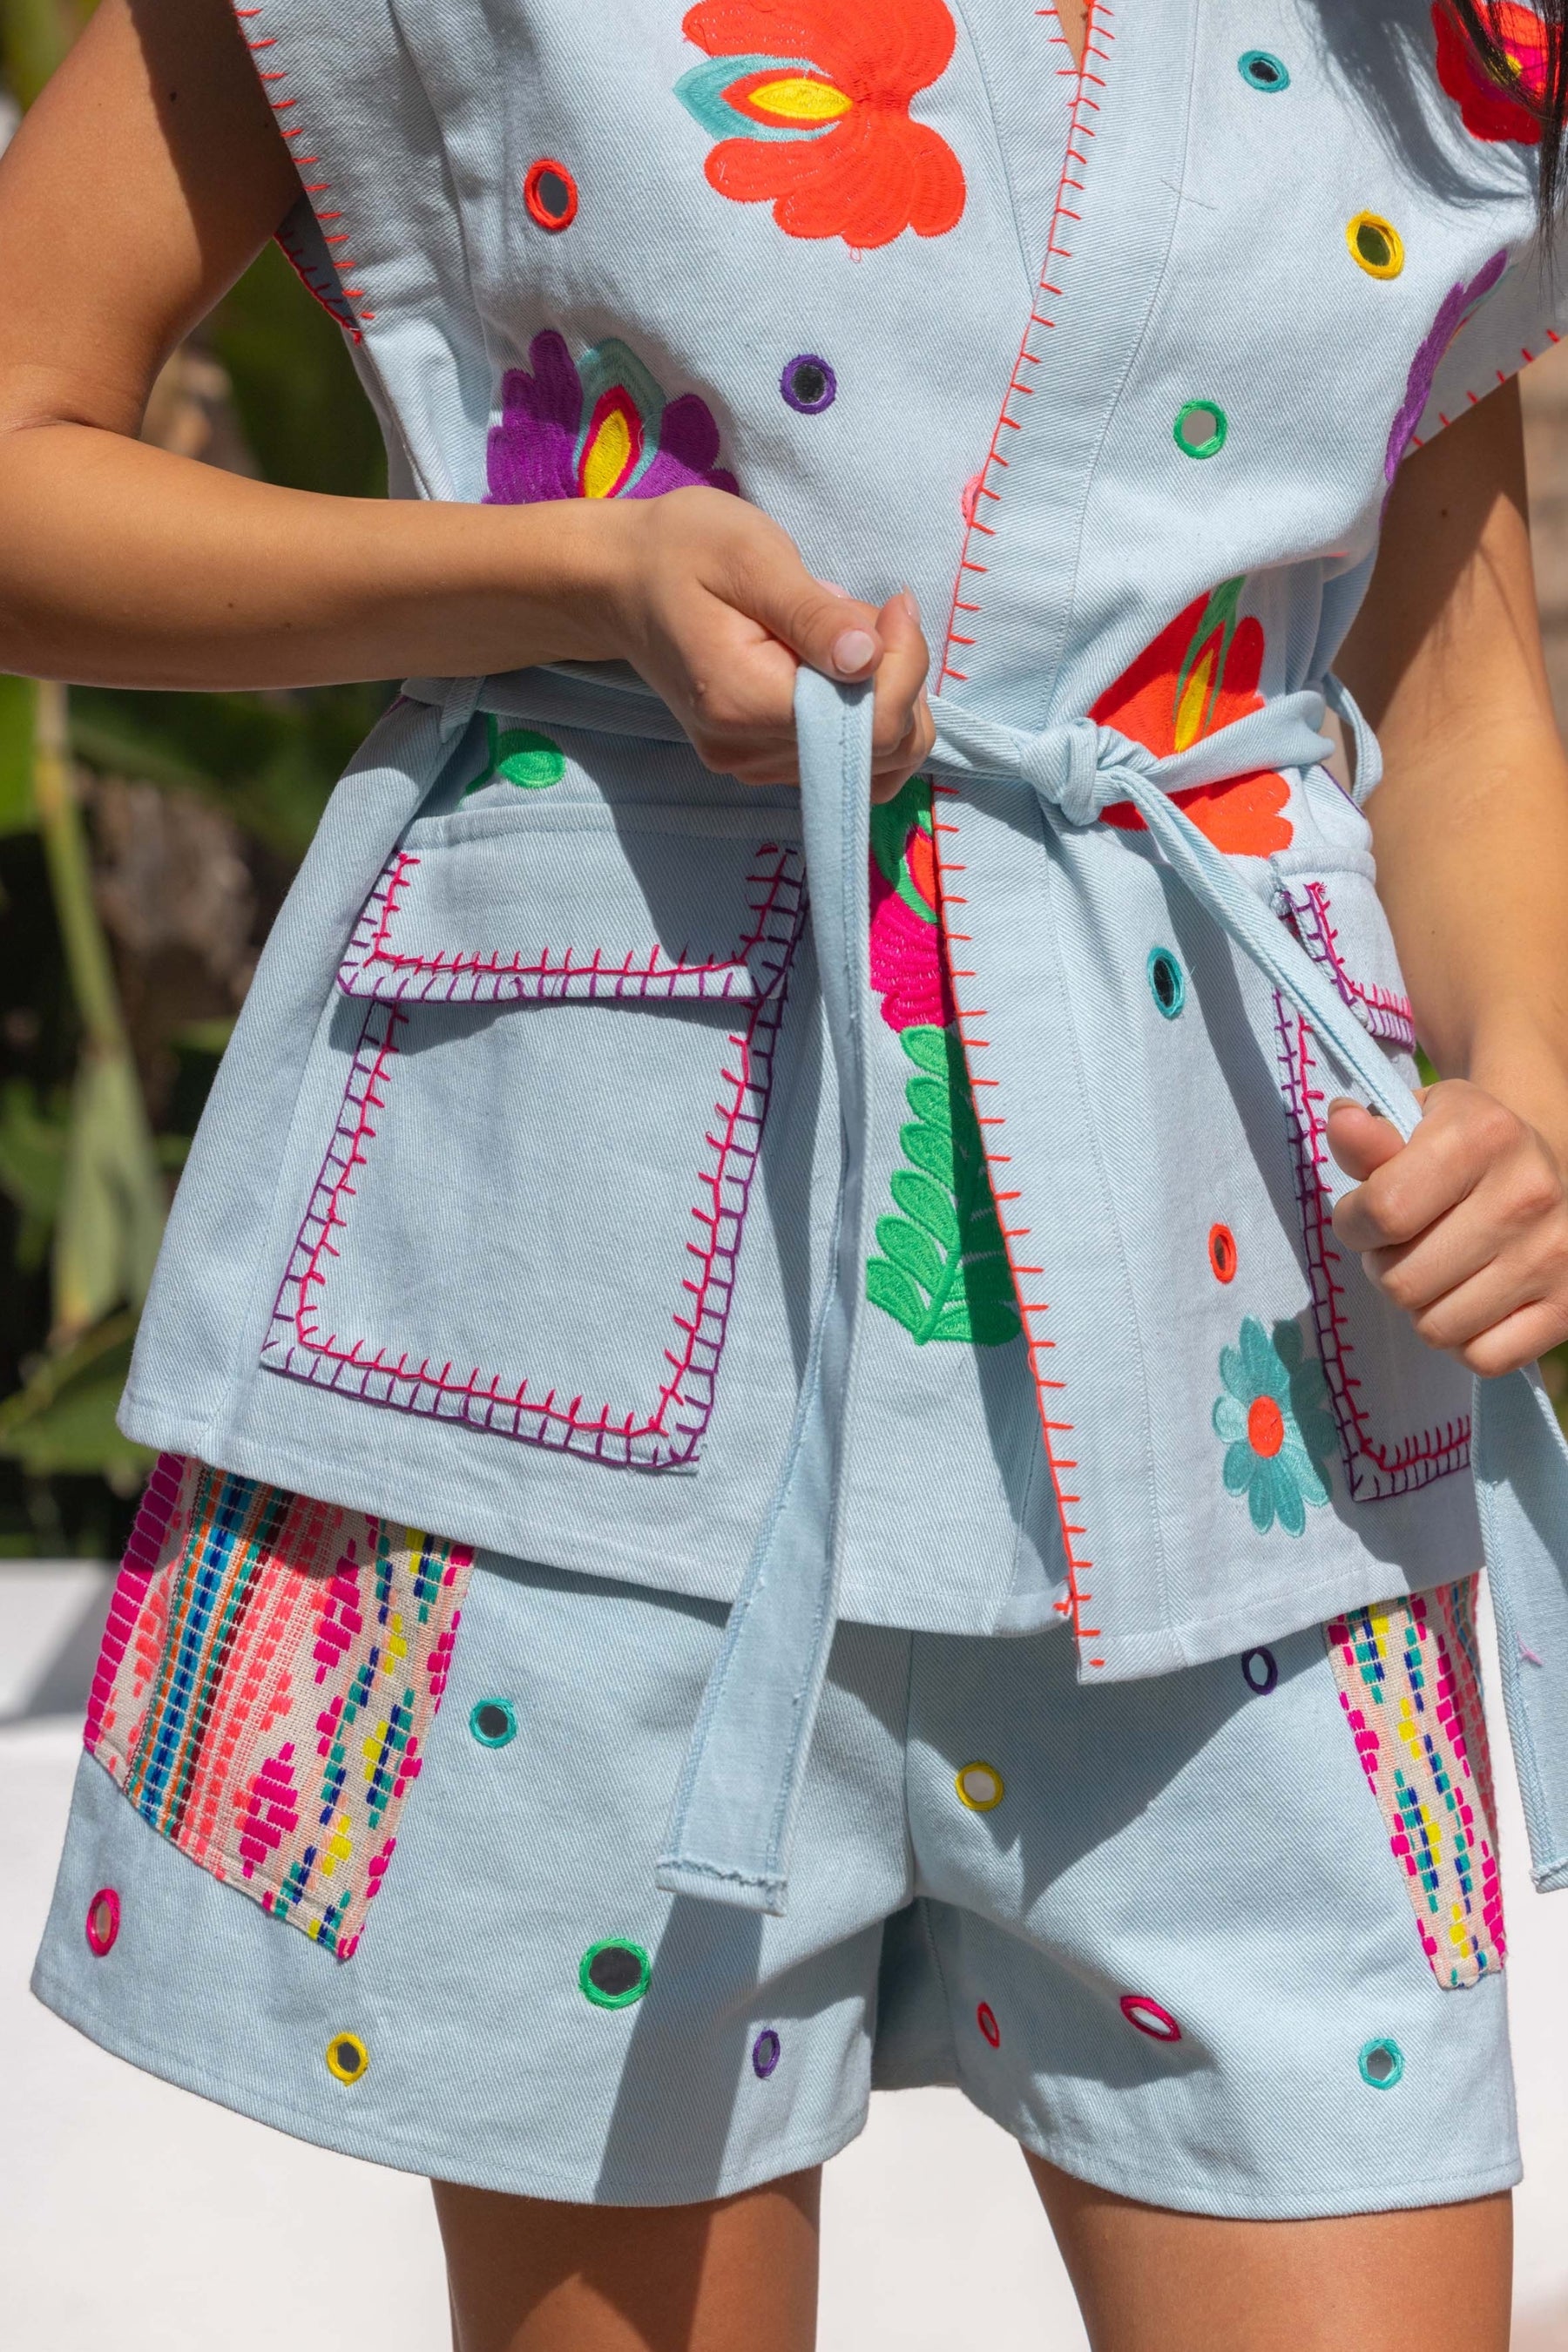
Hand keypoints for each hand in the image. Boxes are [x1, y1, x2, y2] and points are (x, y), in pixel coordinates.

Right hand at [590, 487, 933, 797]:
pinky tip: (837, 665)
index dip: (905, 667)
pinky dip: (861, 713)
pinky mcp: (759, 760)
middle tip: (874, 614)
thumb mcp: (750, 557)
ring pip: (869, 762)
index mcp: (745, 703)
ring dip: (885, 698)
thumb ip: (811, 613)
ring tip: (848, 636)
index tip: (894, 605)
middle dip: (900, 681)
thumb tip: (867, 657)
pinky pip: (840, 757)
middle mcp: (748, 752)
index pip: (870, 726)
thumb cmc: (681, 551)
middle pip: (878, 752)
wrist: (619, 582)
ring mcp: (752, 764)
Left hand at [1328, 1080, 1567, 1374]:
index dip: (1354, 1225)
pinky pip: (1484, 1358)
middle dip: (1386, 1268)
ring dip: (1421, 1308)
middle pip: (1403, 1282)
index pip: (1383, 1212)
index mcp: (1484, 1136)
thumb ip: (1368, 1138)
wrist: (1554, 1169)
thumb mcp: (1418, 1125)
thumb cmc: (1467, 1151)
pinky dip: (1464, 1342)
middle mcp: (1528, 1194)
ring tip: (1436, 1273)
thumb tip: (1342, 1121)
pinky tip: (1469, 1303)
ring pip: (1437, 1328)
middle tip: (1405, 1247)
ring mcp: (1555, 1255)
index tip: (1364, 1218)